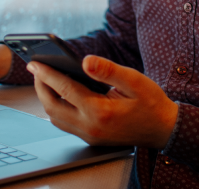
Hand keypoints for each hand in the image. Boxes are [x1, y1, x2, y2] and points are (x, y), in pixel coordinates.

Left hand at [29, 55, 177, 148]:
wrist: (163, 129)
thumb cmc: (151, 103)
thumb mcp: (135, 81)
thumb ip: (109, 70)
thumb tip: (85, 61)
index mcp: (100, 111)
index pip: (65, 89)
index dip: (47, 74)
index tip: (35, 62)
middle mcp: (90, 126)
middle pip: (52, 106)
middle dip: (40, 86)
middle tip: (35, 68)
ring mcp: (89, 135)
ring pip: (55, 118)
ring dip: (46, 98)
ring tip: (43, 79)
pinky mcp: (90, 138)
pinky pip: (64, 124)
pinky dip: (56, 108)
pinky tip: (58, 94)